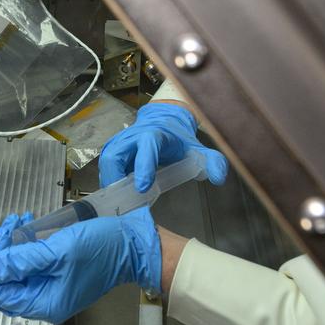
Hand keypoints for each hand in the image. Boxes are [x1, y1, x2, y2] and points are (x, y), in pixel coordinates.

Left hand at [0, 208, 161, 324]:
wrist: (134, 245)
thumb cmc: (101, 249)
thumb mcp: (58, 251)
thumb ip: (21, 261)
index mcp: (44, 303)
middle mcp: (45, 299)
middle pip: (6, 280)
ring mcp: (52, 285)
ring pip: (17, 268)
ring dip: (10, 244)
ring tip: (15, 221)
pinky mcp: (58, 272)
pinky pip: (31, 262)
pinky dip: (24, 244)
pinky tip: (26, 225)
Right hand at [99, 102, 229, 191]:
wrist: (163, 123)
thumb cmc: (178, 140)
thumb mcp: (197, 149)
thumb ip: (212, 161)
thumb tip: (219, 177)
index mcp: (155, 134)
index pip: (147, 147)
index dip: (143, 166)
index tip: (144, 187)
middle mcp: (133, 136)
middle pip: (115, 155)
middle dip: (116, 178)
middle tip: (123, 201)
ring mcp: (119, 141)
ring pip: (106, 161)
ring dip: (110, 181)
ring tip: (118, 201)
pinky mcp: (112, 149)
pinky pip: (105, 166)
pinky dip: (109, 181)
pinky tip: (117, 195)